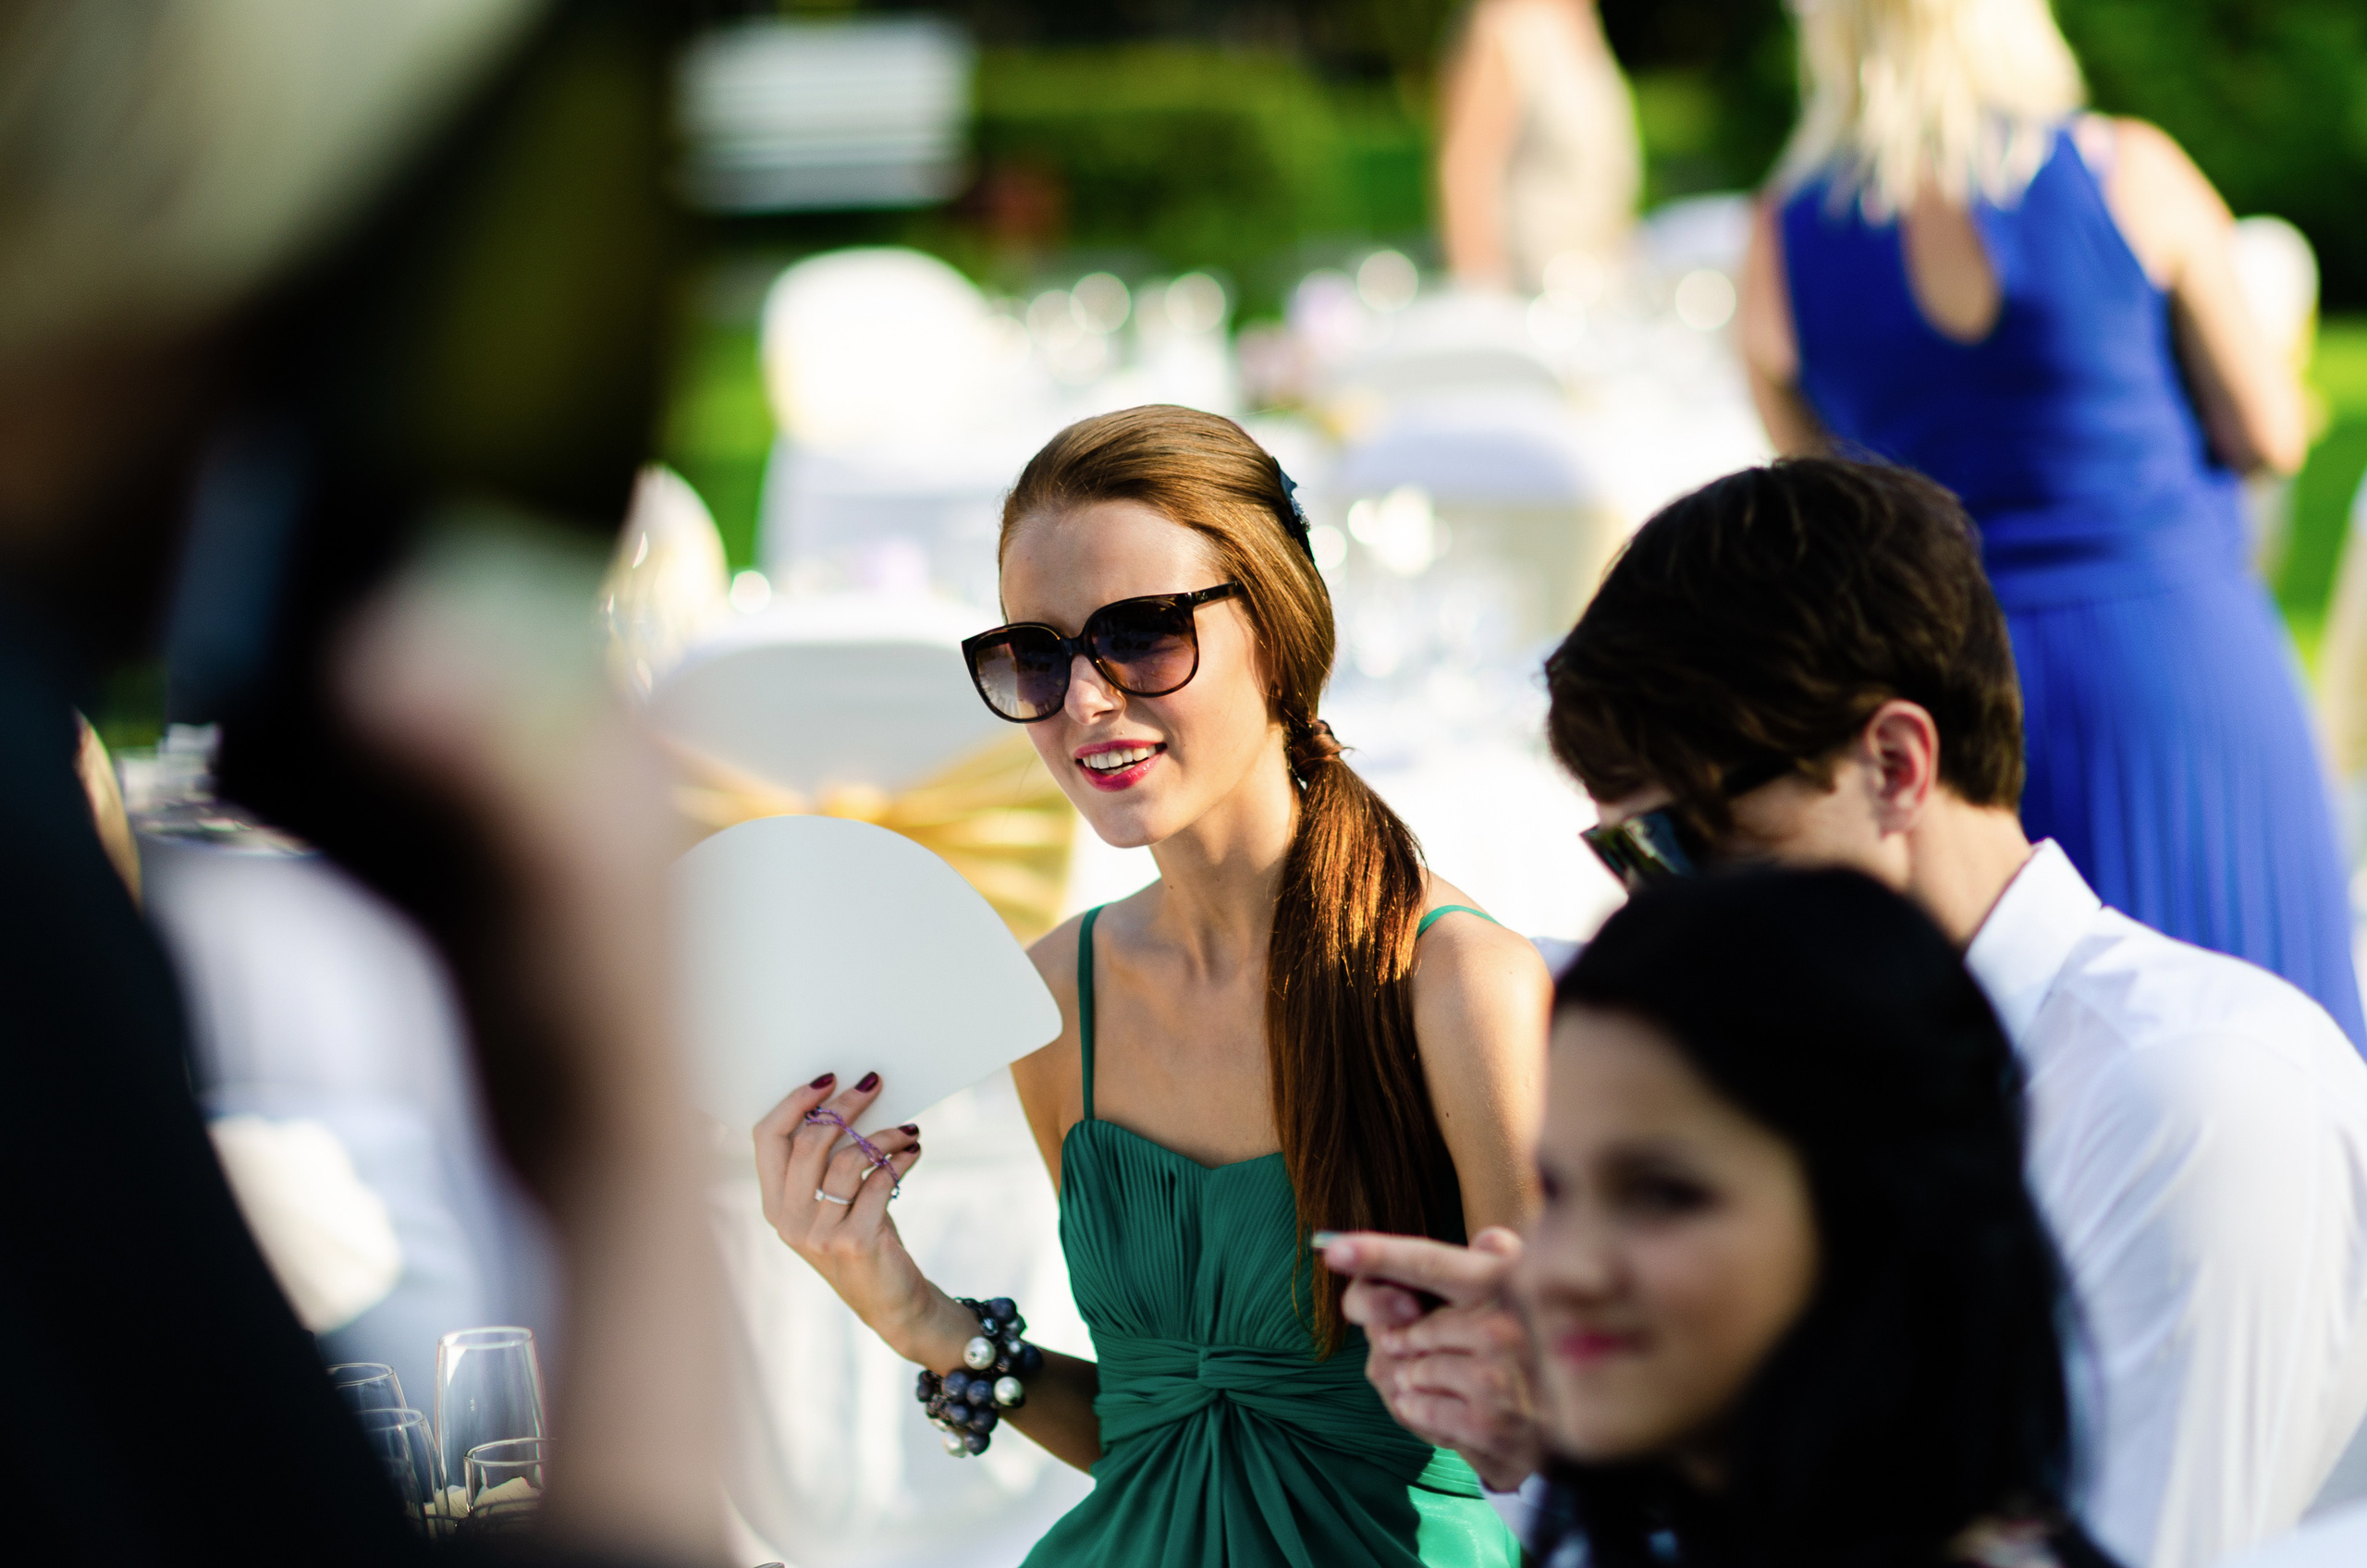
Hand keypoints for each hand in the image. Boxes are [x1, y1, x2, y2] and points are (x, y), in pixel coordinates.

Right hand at [754, 1072, 966, 1365]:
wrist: (892, 1302)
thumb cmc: (863, 1239)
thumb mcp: (833, 1204)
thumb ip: (826, 1164)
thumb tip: (847, 1101)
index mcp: (774, 1204)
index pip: (766, 1138)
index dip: (794, 1102)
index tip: (827, 1079)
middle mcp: (788, 1219)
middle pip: (809, 1141)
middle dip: (845, 1105)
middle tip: (874, 1084)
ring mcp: (818, 1234)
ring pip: (848, 1159)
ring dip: (884, 1134)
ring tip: (908, 1130)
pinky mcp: (854, 1240)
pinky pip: (878, 1182)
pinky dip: (900, 1159)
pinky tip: (914, 1152)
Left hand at [1324, 1227, 1543, 1490]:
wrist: (1571, 1424)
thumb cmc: (1535, 1343)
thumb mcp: (1527, 1288)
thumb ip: (1495, 1260)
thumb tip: (1487, 1240)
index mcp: (1501, 1283)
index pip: (1428, 1263)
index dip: (1378, 1254)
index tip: (1334, 1249)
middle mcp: (1502, 1327)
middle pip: (1404, 1330)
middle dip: (1400, 1342)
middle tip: (1413, 1346)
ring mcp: (1496, 1380)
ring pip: (1410, 1372)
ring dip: (1411, 1379)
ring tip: (1437, 1379)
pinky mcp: (1489, 1425)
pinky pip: (1420, 1409)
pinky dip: (1420, 1409)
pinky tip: (1442, 1405)